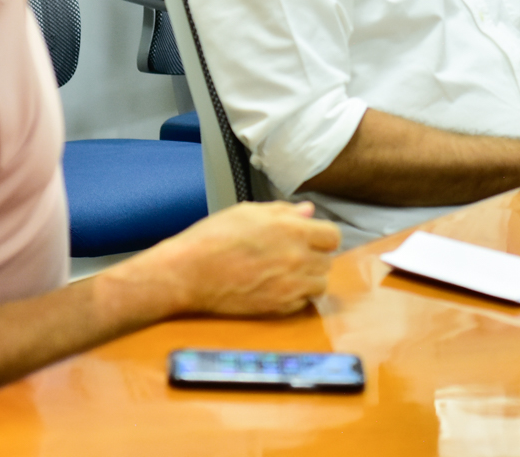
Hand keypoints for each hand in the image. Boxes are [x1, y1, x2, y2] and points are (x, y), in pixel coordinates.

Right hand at [132, 201, 340, 316]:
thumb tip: (308, 211)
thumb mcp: (249, 212)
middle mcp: (298, 259)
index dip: (321, 236)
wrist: (187, 273)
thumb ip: (284, 211)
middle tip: (293, 255)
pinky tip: (276, 288)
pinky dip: (295, 297)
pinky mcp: (278, 308)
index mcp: (294, 231)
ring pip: (320, 284)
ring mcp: (290, 286)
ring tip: (286, 273)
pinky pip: (302, 304)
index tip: (309, 238)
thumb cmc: (213, 238)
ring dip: (309, 279)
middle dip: (314, 257)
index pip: (333, 236)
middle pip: (328, 261)